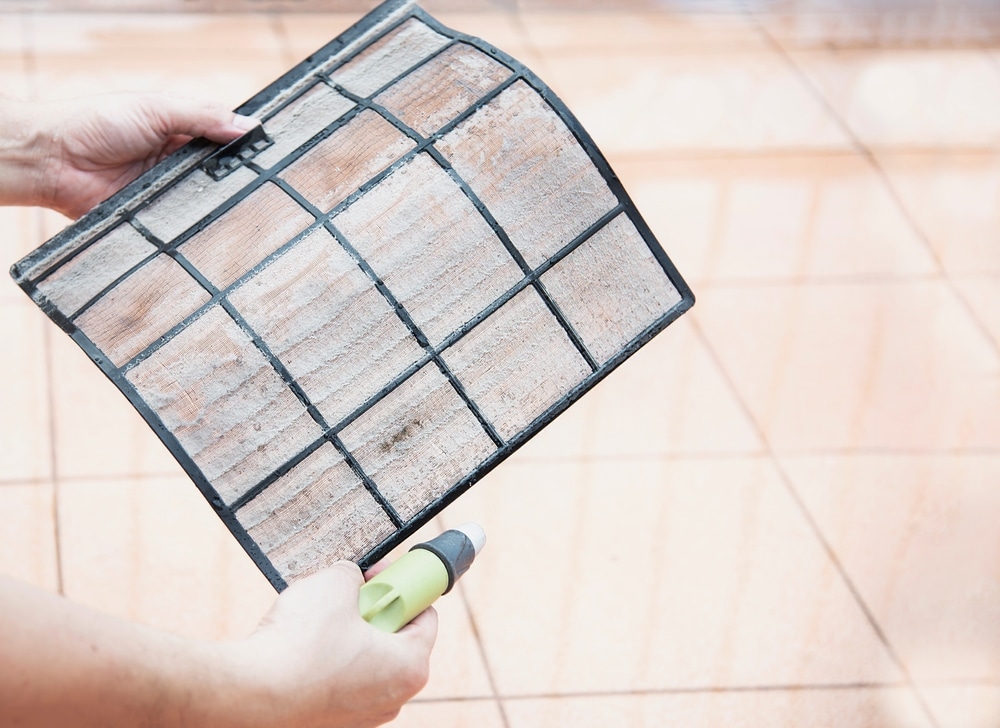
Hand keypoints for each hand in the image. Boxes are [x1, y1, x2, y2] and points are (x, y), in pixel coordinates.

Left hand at [0, 92, 256, 217]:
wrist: (54, 159)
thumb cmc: (97, 123)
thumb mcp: (156, 109)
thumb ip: (202, 115)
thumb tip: (248, 126)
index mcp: (180, 132)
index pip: (224, 140)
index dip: (245, 147)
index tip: (271, 155)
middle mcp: (178, 162)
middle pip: (220, 174)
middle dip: (238, 179)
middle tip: (265, 186)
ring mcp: (168, 191)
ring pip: (206, 201)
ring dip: (219, 203)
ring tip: (247, 208)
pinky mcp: (156, 217)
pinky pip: (183, 224)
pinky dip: (196, 224)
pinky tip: (214, 226)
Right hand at [222, 562, 437, 727]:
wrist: (252, 692)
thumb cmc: (301, 643)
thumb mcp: (335, 584)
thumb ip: (353, 576)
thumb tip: (349, 578)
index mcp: (411, 665)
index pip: (425, 615)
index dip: (401, 586)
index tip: (377, 576)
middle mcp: (394, 697)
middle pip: (396, 639)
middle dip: (373, 612)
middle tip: (347, 597)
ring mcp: (363, 715)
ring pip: (366, 661)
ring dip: (348, 638)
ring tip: (319, 624)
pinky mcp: (333, 721)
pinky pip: (340, 681)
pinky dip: (328, 662)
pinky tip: (304, 650)